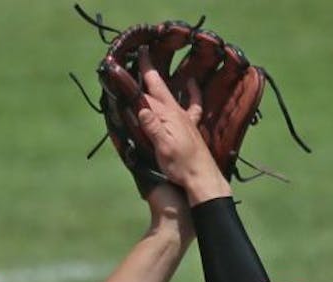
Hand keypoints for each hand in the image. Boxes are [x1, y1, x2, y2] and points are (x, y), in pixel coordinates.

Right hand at [137, 69, 231, 203]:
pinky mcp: (189, 126)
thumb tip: (141, 107)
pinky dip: (191, 93)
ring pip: (171, 95)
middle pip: (160, 89)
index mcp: (168, 117)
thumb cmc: (180, 164)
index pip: (148, 95)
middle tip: (142, 55)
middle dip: (149, 72)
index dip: (139, 80)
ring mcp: (184, 119)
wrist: (201, 176)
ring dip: (162, 82)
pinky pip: (192, 105)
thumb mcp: (163, 146)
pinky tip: (190, 85)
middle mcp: (176, 114)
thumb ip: (152, 126)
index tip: (131, 63)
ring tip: (156, 70)